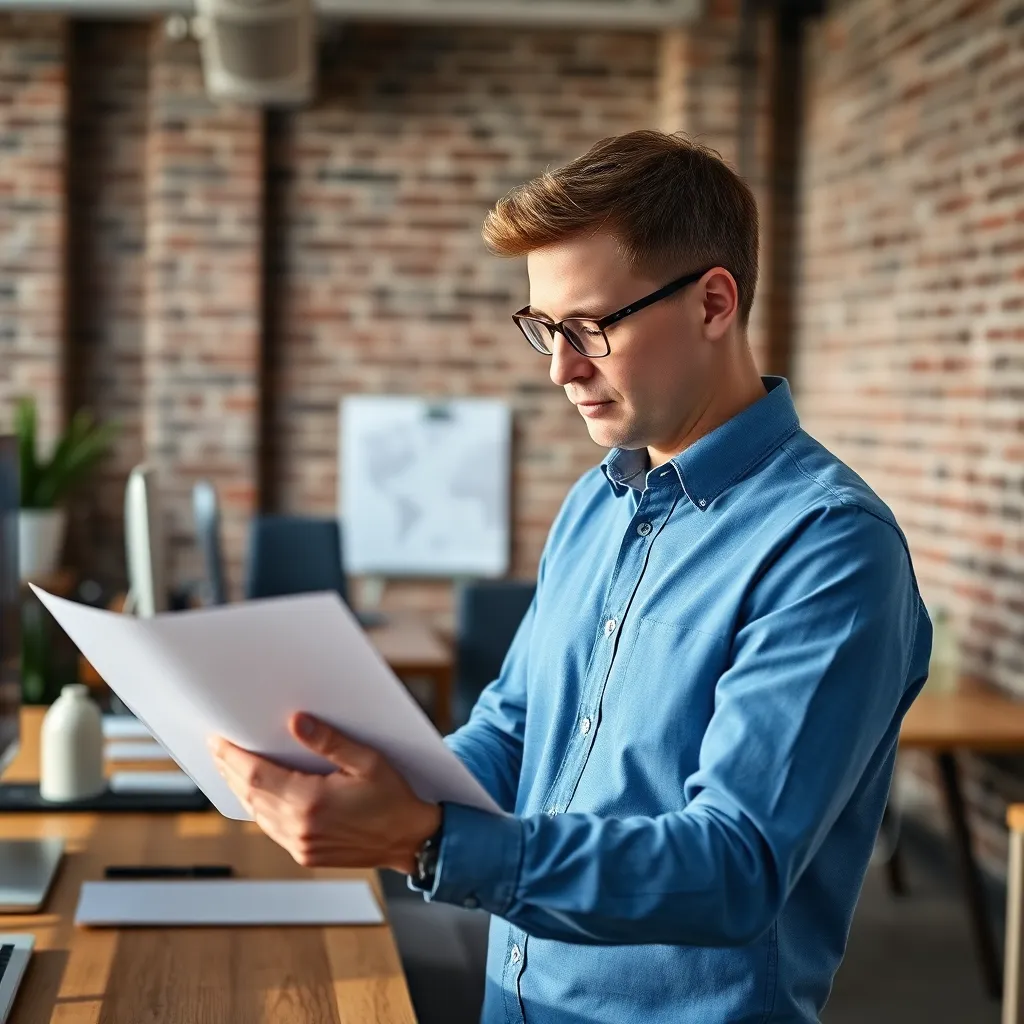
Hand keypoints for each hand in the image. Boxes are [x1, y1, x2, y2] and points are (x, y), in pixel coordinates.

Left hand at [208, 714, 440, 873]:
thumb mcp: (368, 760)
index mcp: (313, 802)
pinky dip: (258, 807)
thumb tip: (296, 721)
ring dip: (240, 788)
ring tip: (230, 766)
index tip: (218, 740)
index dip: (232, 756)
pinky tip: (256, 793)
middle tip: (216, 747)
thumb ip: (329, 741)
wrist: (410, 840)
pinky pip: (270, 828)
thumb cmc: (394, 799)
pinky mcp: (305, 854)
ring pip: (256, 813)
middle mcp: (301, 827)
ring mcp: (301, 845)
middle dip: (230, 769)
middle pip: (250, 794)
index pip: (256, 776)